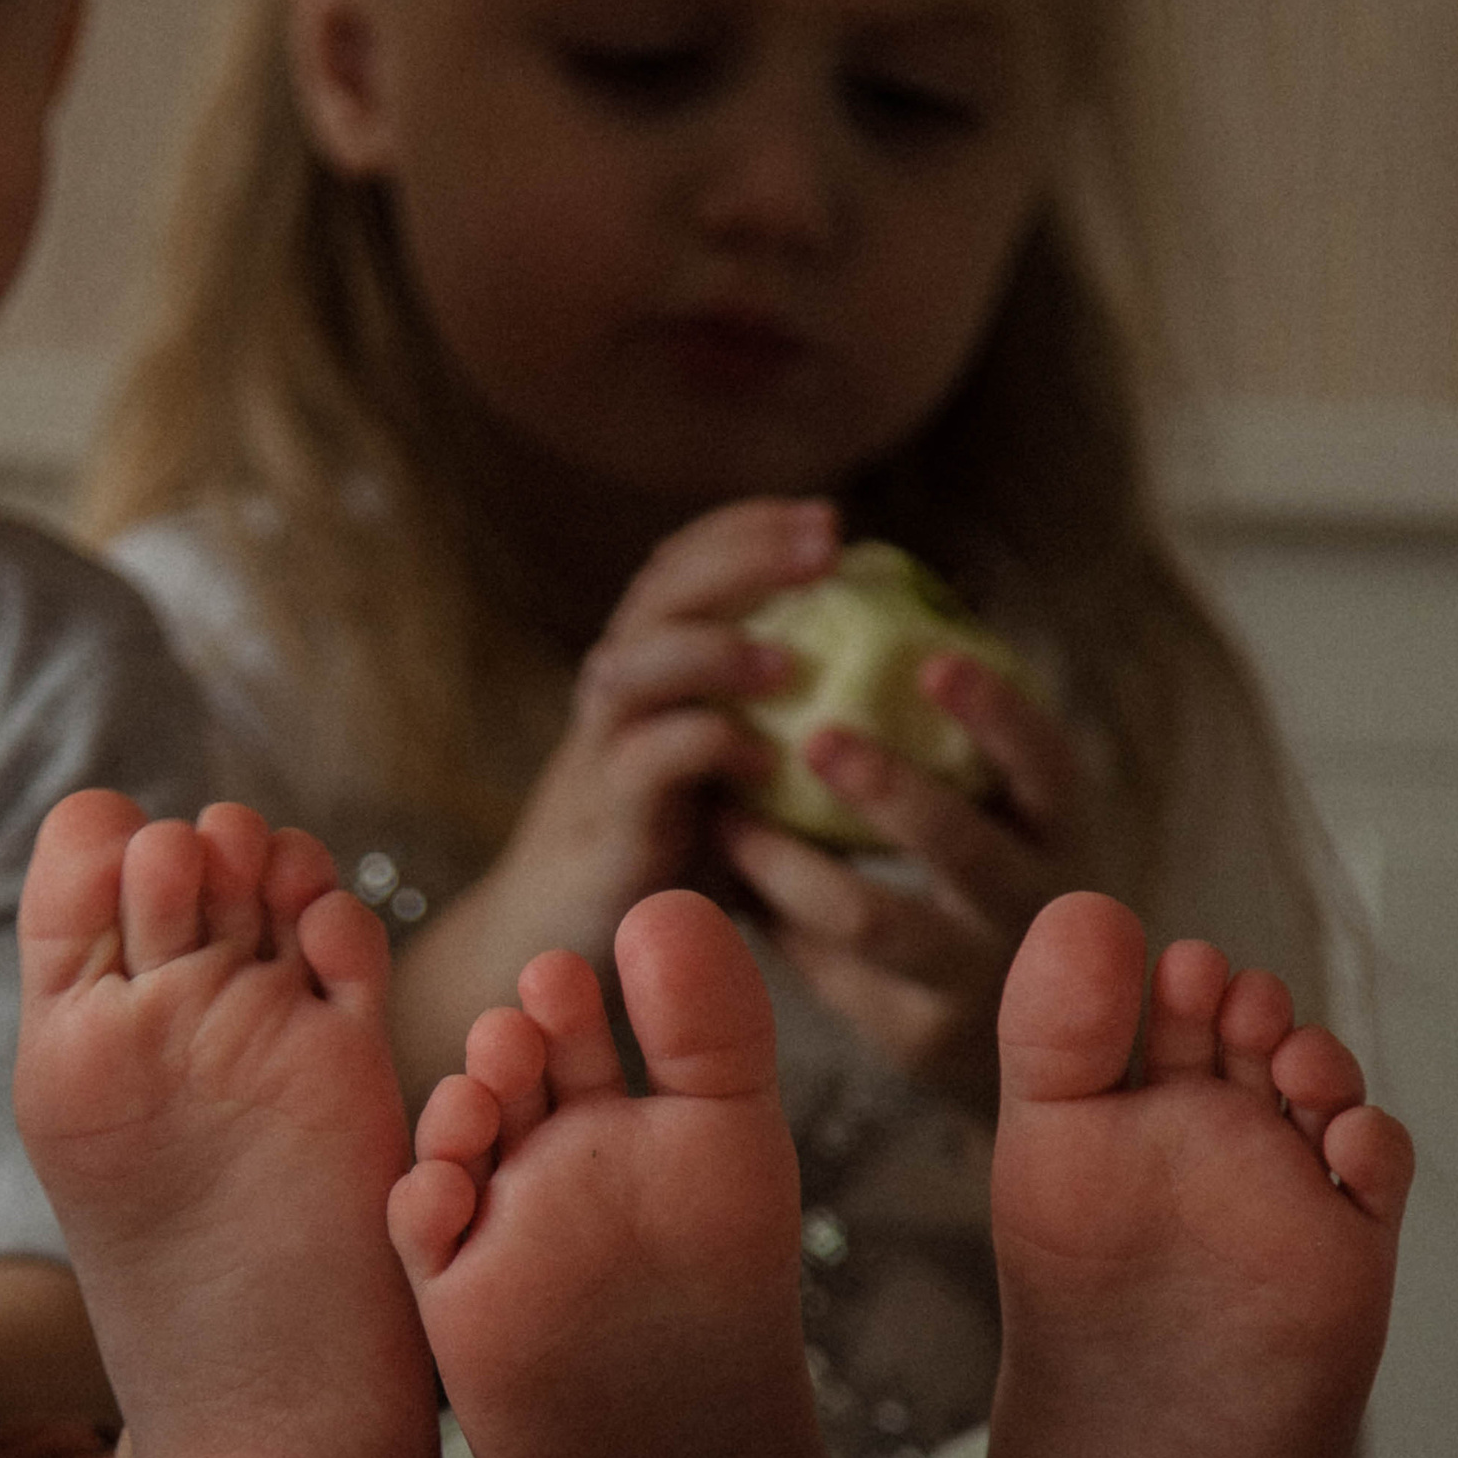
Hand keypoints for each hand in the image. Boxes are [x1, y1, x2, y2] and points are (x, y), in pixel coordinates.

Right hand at [386, 494, 836, 1098]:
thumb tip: (894, 679)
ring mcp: (601, 751)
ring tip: (791, 658)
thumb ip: (778, 719)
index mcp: (644, 667)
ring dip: (713, 648)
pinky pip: (646, 761)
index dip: (749, 527)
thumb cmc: (668, 853)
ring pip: (636, 664)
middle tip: (828, 545)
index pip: (683, 562)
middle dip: (746, 556)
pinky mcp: (605, 818)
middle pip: (661, 588)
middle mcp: (614, 693)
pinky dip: (706, 745)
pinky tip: (765, 759)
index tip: (829, 518)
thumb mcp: (727, 770)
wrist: (562, 939)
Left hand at [719, 647, 1085, 1103]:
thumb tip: (862, 612)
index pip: (1046, 767)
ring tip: (728, 816)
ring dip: (790, 863)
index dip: (998, 715)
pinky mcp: (916, 1038)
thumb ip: (958, 748)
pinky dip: (774, 918)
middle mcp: (1034, 909)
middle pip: (962, 847)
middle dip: (886, 790)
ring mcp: (977, 980)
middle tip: (813, 735)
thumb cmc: (994, 886)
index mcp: (1062, 835)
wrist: (1028, 1043)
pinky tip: (724, 879)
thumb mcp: (1010, 823)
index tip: (933, 660)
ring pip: (874, 918)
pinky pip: (829, 970)